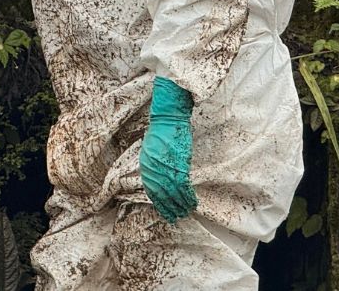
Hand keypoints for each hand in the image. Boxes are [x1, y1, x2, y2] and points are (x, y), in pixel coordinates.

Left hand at [140, 77, 197, 222]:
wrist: (167, 120)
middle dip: (170, 208)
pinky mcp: (178, 165)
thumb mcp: (150, 152)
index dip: (159, 204)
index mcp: (146, 167)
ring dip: (181, 205)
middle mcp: (153, 169)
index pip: (152, 191)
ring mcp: (165, 168)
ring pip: (174, 193)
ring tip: (186, 213)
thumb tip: (159, 182)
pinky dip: (188, 196)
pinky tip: (192, 203)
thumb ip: (153, 168)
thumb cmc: (160, 134)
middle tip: (177, 218)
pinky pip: (183, 185)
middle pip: (162, 195)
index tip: (166, 214)